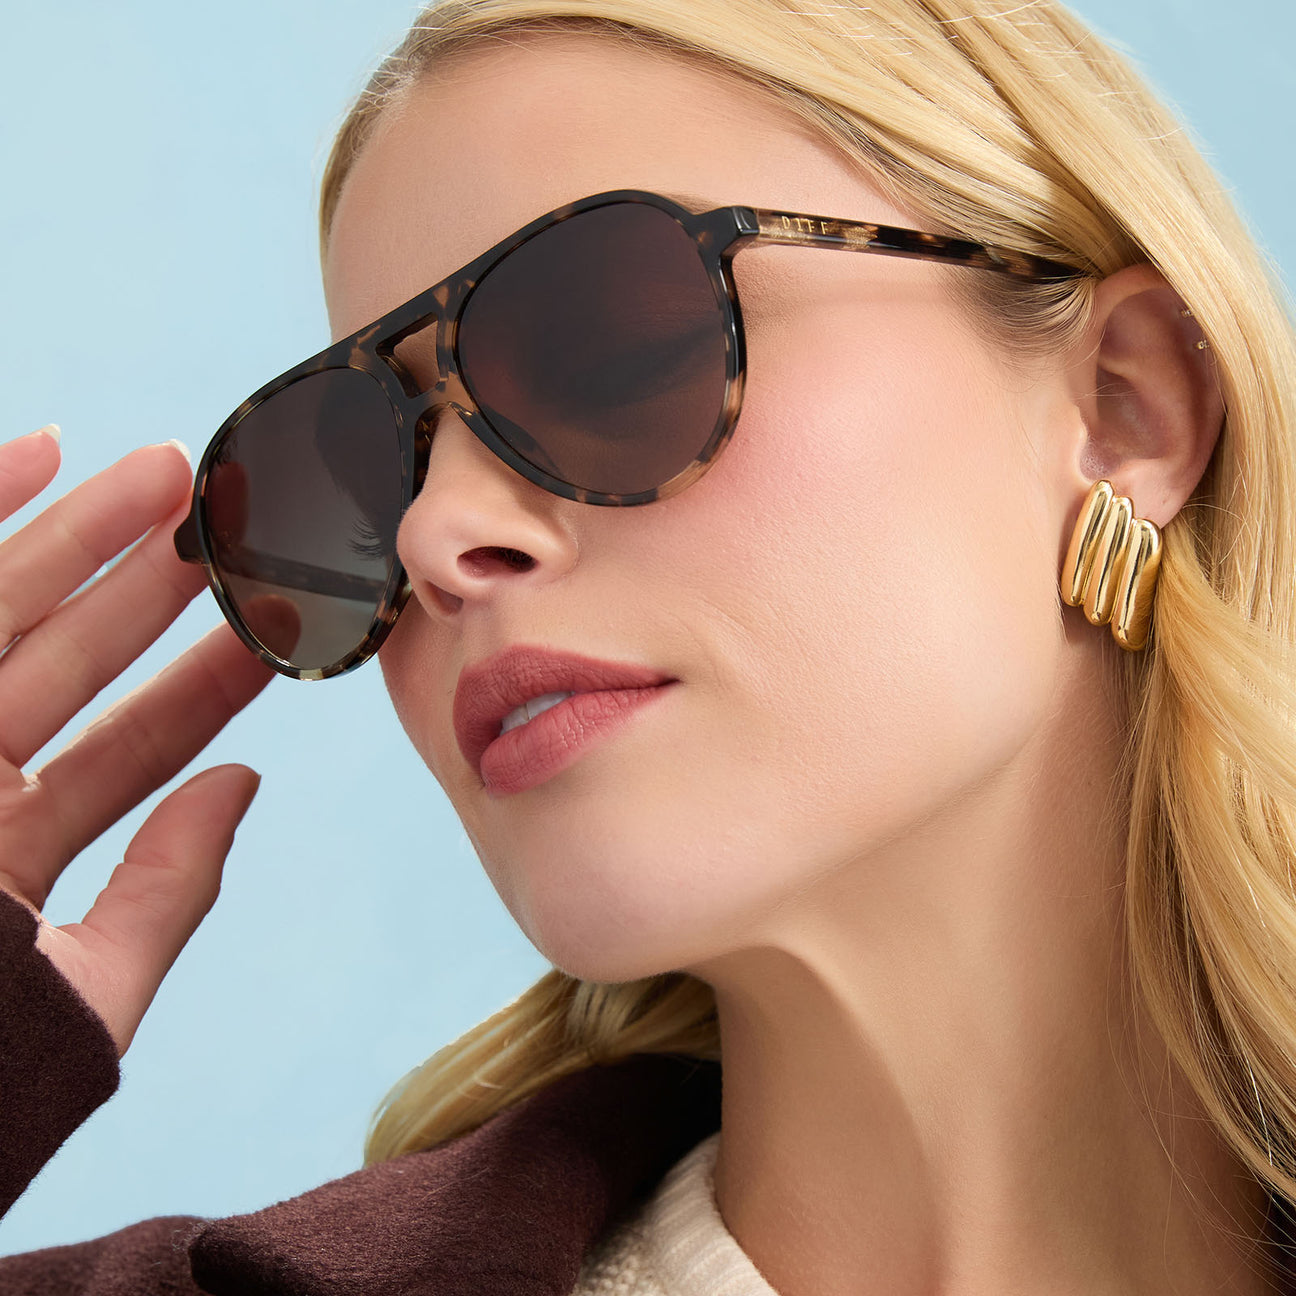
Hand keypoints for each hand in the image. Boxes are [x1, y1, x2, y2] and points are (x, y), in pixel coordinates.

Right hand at [0, 426, 274, 1056]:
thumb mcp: (80, 1000)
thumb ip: (165, 895)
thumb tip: (242, 789)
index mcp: (7, 854)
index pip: (132, 748)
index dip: (204, 683)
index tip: (275, 631)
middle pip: (69, 662)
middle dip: (150, 590)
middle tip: (236, 525)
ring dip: (73, 533)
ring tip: (166, 472)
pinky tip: (34, 450)